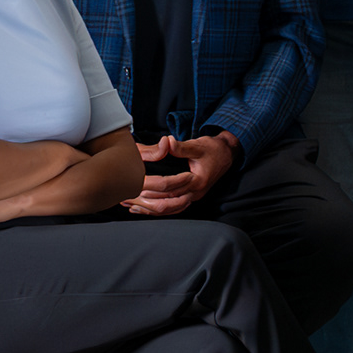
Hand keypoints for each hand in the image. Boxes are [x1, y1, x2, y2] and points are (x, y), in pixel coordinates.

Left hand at [122, 129, 238, 215]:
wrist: (227, 154)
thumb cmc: (213, 149)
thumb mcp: (198, 145)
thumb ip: (180, 147)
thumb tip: (166, 142)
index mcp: (197, 181)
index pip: (168, 185)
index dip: (150, 183)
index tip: (134, 180)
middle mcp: (194, 193)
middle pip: (165, 203)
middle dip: (144, 201)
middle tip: (125, 195)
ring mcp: (192, 198)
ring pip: (167, 210)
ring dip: (147, 208)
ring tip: (127, 203)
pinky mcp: (189, 198)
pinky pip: (170, 209)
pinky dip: (153, 210)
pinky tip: (138, 209)